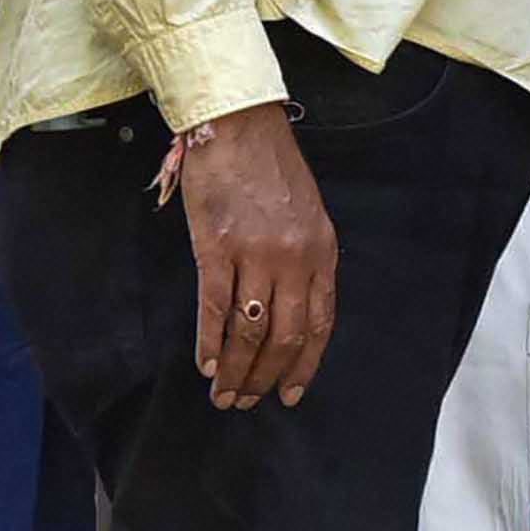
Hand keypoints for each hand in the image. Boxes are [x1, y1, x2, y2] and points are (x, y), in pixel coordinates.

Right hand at [176, 103, 336, 407]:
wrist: (239, 127)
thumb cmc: (271, 169)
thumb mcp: (307, 214)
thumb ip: (304, 258)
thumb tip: (291, 305)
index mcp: (323, 251)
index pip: (320, 322)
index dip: (306, 362)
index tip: (293, 393)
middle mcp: (295, 258)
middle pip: (285, 334)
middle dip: (268, 376)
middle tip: (248, 403)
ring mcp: (256, 254)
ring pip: (251, 329)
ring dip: (237, 369)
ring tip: (224, 396)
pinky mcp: (217, 248)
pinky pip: (216, 307)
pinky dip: (211, 342)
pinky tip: (206, 365)